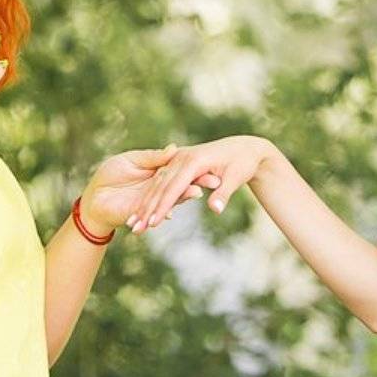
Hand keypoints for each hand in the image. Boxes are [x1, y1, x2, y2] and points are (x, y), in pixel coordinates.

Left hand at [78, 146, 212, 232]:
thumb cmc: (110, 173)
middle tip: (217, 180)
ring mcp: (152, 200)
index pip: (181, 170)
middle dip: (199, 182)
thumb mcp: (132, 160)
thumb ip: (152, 157)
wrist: (94, 197)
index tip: (215, 166)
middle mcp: (159, 186)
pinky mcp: (143, 212)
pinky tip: (176, 209)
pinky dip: (166, 210)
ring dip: (186, 195)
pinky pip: (157, 211)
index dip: (197, 169)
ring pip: (172, 197)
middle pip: (182, 183)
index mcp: (158, 173)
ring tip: (198, 192)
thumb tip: (173, 149)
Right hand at [127, 135, 277, 233]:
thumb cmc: (242, 162)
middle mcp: (182, 158)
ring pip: (156, 184)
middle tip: (135, 229)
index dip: (162, 206)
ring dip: (144, 204)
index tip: (152, 224)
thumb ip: (223, 193)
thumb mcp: (236, 177)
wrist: (243, 147)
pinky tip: (141, 211)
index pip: (173, 188)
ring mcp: (177, 159)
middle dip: (147, 209)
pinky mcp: (177, 162)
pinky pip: (160, 180)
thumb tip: (216, 210)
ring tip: (132, 224)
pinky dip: (150, 196)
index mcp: (194, 161)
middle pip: (160, 187)